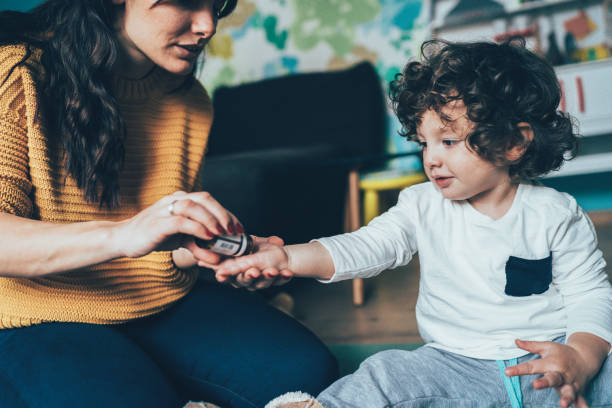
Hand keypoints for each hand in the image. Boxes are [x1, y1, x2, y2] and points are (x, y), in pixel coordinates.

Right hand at [115, 191, 242, 264]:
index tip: (239, 228)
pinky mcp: (157, 223)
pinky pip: (181, 221)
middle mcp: (174, 200)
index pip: (209, 201)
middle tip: (235, 231)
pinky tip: (208, 237)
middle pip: (205, 199)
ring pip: (194, 206)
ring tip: (223, 234)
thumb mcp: (181, 242)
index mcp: (181, 200)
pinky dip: (198, 228)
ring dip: (212, 220)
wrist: (124, 239)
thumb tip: (218, 259)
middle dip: (223, 214)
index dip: (226, 213)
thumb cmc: (154, 237)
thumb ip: (199, 247)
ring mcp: (165, 209)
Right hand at [214, 236, 292, 289]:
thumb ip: (228, 249)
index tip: (221, 275)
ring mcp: (262, 281)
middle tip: (252, 271)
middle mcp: (247, 279)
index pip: (227, 276)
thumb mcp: (243, 244)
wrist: (279, 252)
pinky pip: (281, 281)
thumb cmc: (256, 249)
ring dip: (268, 277)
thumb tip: (201, 260)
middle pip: (245, 281)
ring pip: (263, 283)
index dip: (225, 276)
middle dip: (249, 276)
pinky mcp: (277, 280)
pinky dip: (285, 277)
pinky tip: (288, 273)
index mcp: (236, 271)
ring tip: (272, 270)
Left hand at [504, 339, 590, 407]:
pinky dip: (582, 405)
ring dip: (566, 398)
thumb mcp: (547, 346)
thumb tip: (515, 341)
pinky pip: (580, 399)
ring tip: (563, 404)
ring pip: (568, 391)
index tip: (507, 372)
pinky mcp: (578, 390)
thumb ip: (531, 345)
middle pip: (552, 378)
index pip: (532, 366)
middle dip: (544, 382)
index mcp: (551, 362)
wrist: (584, 358)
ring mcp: (570, 383)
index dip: (518, 370)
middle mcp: (560, 373)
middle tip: (536, 385)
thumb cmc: (562, 352)